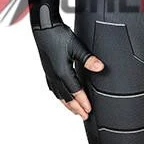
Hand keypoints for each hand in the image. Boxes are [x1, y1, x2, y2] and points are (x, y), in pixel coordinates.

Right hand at [29, 0, 104, 119]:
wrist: (43, 27)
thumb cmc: (58, 35)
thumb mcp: (76, 46)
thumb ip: (88, 59)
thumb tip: (100, 67)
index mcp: (62, 71)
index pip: (75, 91)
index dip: (83, 102)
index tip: (89, 110)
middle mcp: (54, 75)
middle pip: (66, 97)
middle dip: (76, 108)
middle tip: (83, 116)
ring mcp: (49, 73)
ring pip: (59, 94)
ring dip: (67, 104)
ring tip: (74, 111)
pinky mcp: (47, 69)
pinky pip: (53, 88)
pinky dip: (59, 96)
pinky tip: (61, 96)